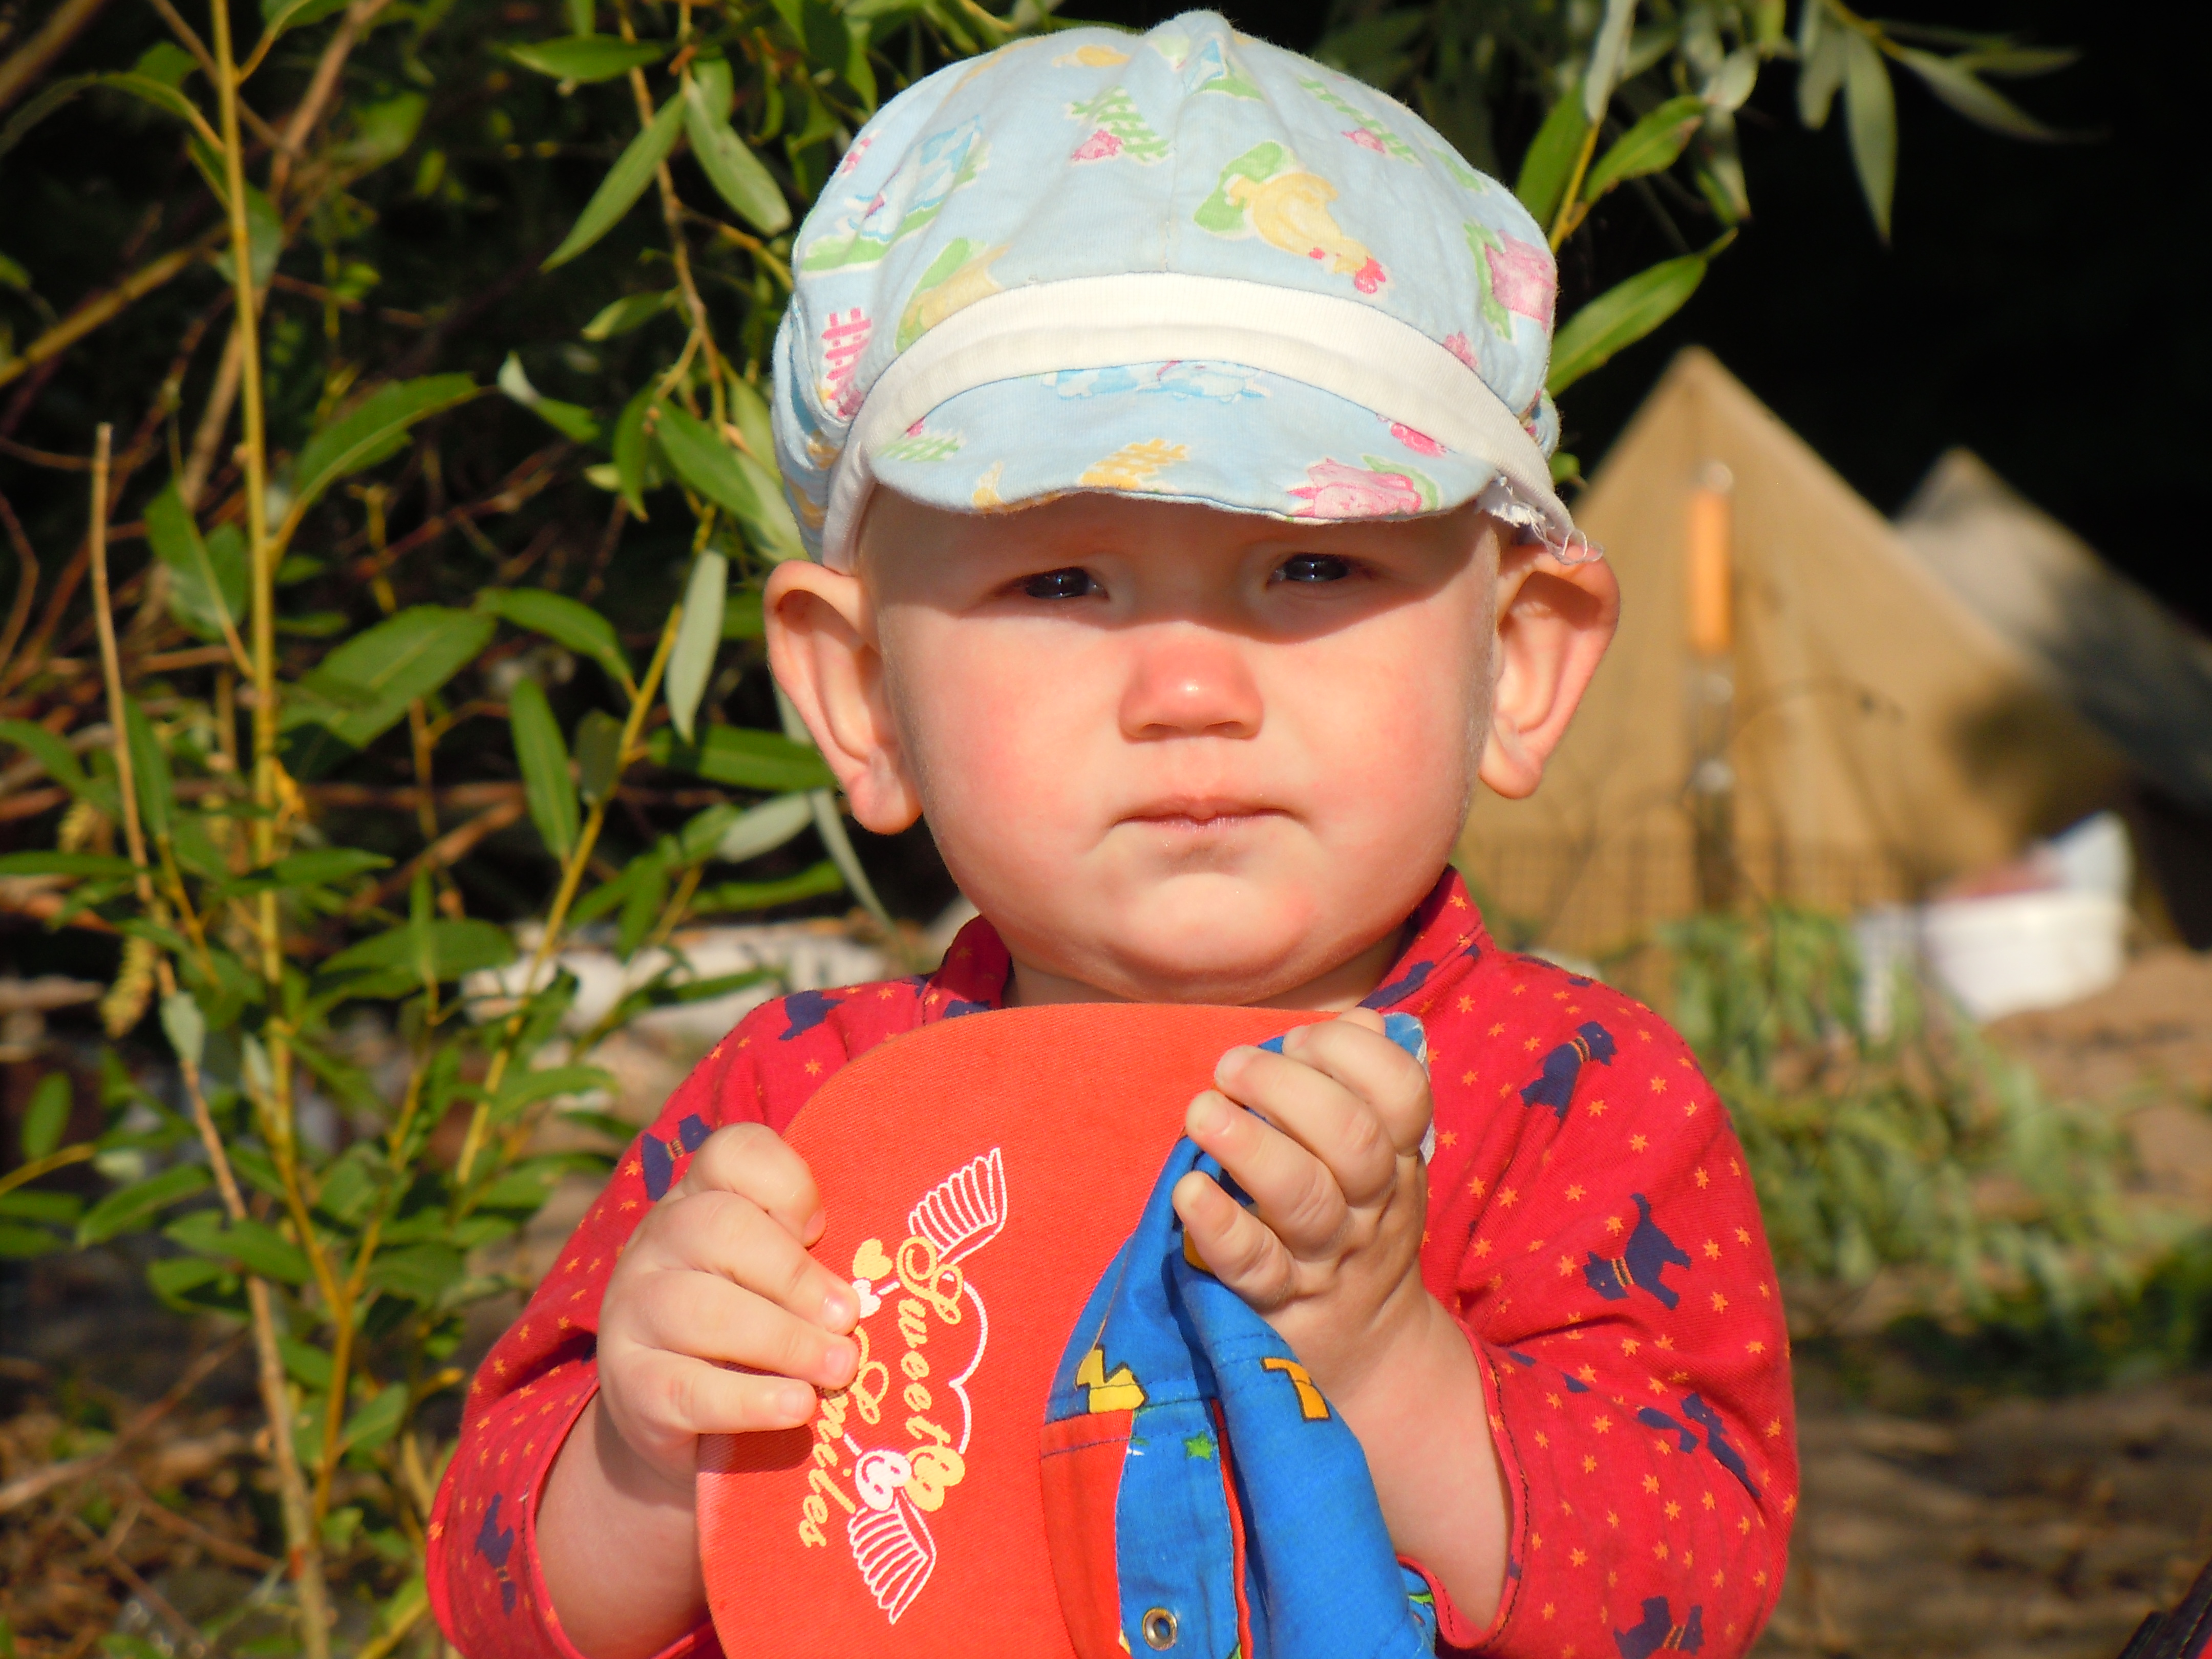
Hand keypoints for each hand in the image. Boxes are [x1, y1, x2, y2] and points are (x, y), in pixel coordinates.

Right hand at [595, 1123, 860, 1490]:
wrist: (673, 1416)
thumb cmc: (753, 1330)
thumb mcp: (778, 1280)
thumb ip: (815, 1262)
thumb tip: (880, 1287)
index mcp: (702, 1198)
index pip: (733, 1153)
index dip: (786, 1183)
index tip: (822, 1228)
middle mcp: (659, 1242)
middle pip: (721, 1229)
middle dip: (796, 1275)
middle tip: (848, 1317)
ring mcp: (633, 1310)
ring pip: (703, 1310)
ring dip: (785, 1340)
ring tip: (840, 1368)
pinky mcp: (629, 1384)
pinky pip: (686, 1387)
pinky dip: (749, 1400)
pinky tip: (797, 1407)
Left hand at [1172, 1008, 1435, 1402]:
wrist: (1366, 1352)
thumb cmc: (1352, 1225)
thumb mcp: (1380, 1161)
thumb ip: (1366, 1088)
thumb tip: (1362, 1019)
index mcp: (1397, 1160)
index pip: (1402, 1093)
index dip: (1351, 1052)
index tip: (1299, 1038)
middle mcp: (1369, 1207)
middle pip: (1351, 1137)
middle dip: (1287, 1087)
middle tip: (1230, 1066)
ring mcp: (1325, 1257)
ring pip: (1303, 1196)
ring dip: (1250, 1144)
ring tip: (1202, 1111)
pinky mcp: (1276, 1303)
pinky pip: (1253, 1264)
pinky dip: (1220, 1225)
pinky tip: (1189, 1191)